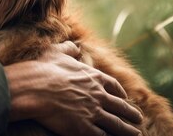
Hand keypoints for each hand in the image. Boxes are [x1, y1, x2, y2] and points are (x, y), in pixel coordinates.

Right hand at [3, 41, 142, 135]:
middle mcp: (98, 95)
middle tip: (138, 118)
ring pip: (116, 124)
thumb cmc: (43, 70)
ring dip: (128, 130)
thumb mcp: (56, 52)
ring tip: (136, 133)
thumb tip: (74, 46)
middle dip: (131, 113)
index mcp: (93, 77)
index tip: (124, 97)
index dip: (120, 93)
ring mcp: (93, 112)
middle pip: (120, 106)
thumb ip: (68, 49)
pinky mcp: (84, 128)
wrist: (34, 88)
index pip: (113, 86)